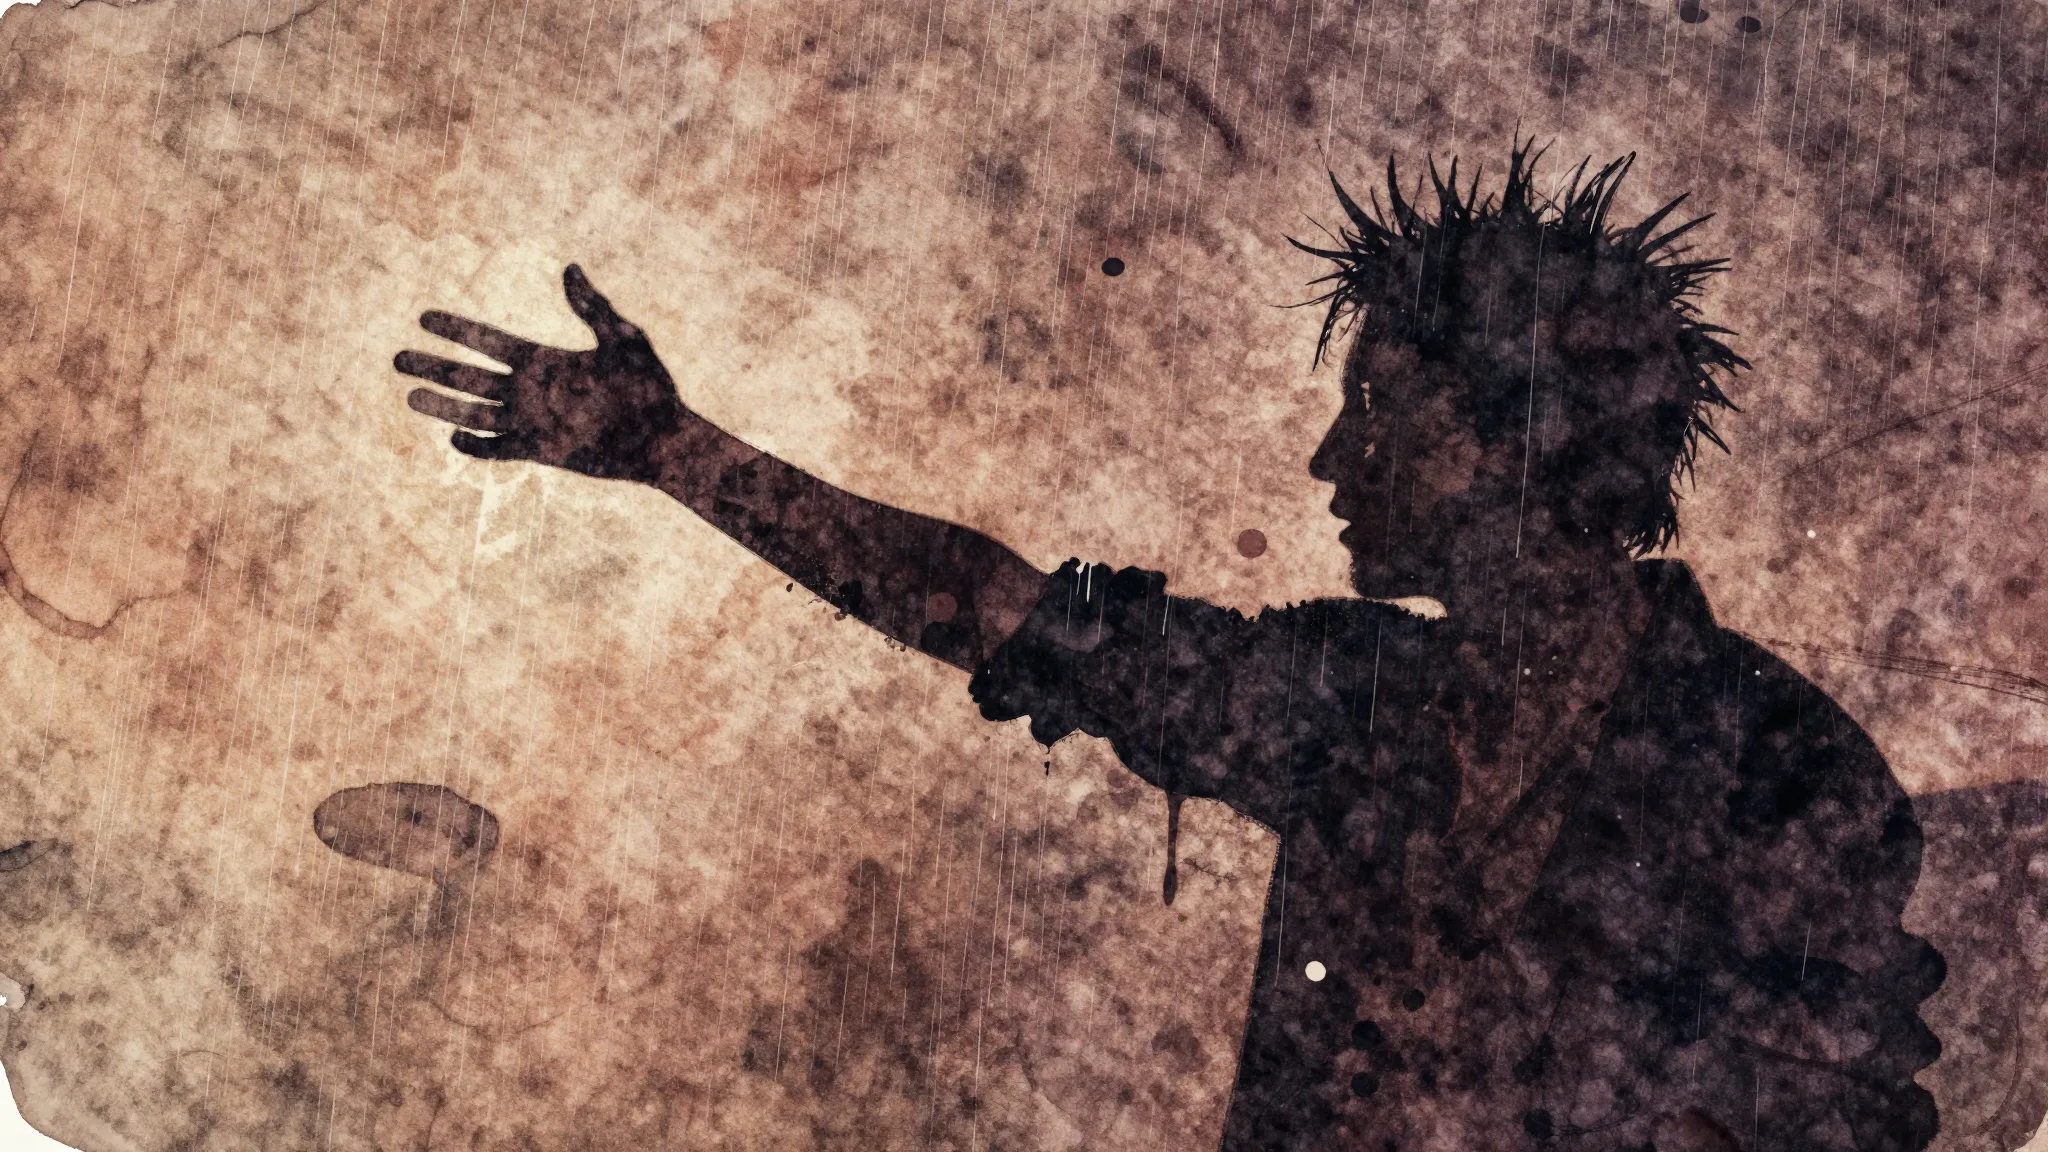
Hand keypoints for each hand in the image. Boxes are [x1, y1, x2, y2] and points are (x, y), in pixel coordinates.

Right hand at [397, 264, 686, 481]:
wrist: (664, 439)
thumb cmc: (651, 387)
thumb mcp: (623, 340)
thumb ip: (593, 307)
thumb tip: (569, 269)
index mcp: (544, 360)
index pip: (488, 341)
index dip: (456, 329)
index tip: (424, 317)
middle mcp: (530, 390)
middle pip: (469, 375)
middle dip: (433, 365)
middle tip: (396, 357)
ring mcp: (532, 422)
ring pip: (474, 412)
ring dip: (442, 405)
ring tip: (409, 396)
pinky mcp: (541, 451)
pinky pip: (498, 450)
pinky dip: (476, 447)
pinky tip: (454, 438)